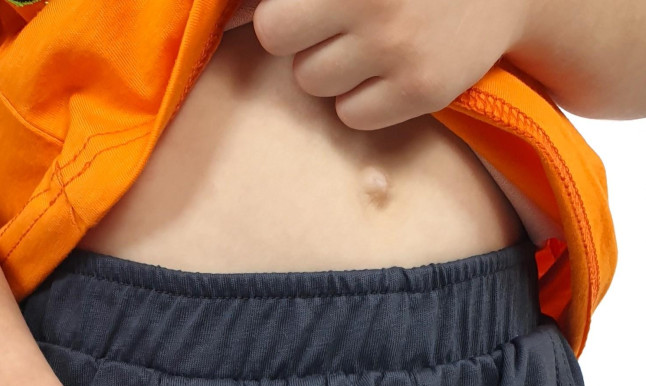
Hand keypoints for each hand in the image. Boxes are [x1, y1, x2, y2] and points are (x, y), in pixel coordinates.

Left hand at [251, 0, 530, 129]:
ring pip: (310, 79)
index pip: (267, 5)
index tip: (299, 12)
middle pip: (274, 34)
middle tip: (330, 19)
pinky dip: (363, 99)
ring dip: (329, 66)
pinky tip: (390, 70)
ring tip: (370, 40)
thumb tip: (224, 15)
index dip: (270, 6)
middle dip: (293, 32)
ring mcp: (396, 41)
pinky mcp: (421, 86)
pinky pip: (351, 114)